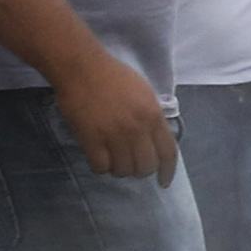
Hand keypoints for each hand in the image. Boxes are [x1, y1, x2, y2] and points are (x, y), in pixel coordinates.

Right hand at [55, 52, 177, 182]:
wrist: (81, 68)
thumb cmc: (113, 76)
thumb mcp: (144, 94)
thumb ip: (153, 118)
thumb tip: (156, 141)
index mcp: (153, 116)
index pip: (168, 153)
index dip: (168, 171)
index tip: (164, 182)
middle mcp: (137, 128)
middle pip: (146, 166)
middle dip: (139, 170)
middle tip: (129, 164)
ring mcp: (114, 134)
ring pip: (124, 170)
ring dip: (119, 169)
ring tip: (112, 159)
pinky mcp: (91, 138)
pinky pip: (101, 167)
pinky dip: (100, 167)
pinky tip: (98, 158)